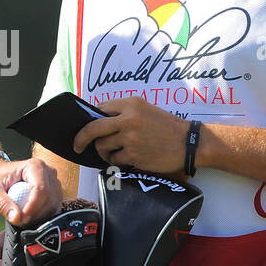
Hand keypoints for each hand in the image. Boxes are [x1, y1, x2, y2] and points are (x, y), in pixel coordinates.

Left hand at [0, 156, 60, 225]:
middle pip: (50, 200)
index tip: (20, 219)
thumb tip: (16, 218)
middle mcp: (48, 172)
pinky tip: (28, 217)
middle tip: (18, 221)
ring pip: (54, 206)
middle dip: (35, 215)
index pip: (41, 190)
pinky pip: (53, 209)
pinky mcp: (53, 192)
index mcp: (34, 166)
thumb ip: (2, 204)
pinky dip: (42, 217)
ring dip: (39, 217)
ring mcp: (53, 182)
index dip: (32, 208)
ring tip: (21, 218)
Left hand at [72, 96, 187, 174]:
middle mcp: (128, 119)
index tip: (86, 127)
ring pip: (102, 146)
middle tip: (77, 145)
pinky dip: (116, 161)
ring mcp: (130, 137)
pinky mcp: (133, 154)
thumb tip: (97, 119)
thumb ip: (124, 112)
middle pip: (92, 128)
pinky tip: (127, 158)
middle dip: (81, 138)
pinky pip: (114, 159)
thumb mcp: (146, 110)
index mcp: (131, 104)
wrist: (189, 143)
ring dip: (104, 151)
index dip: (91, 119)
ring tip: (115, 152)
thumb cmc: (167, 127)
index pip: (99, 109)